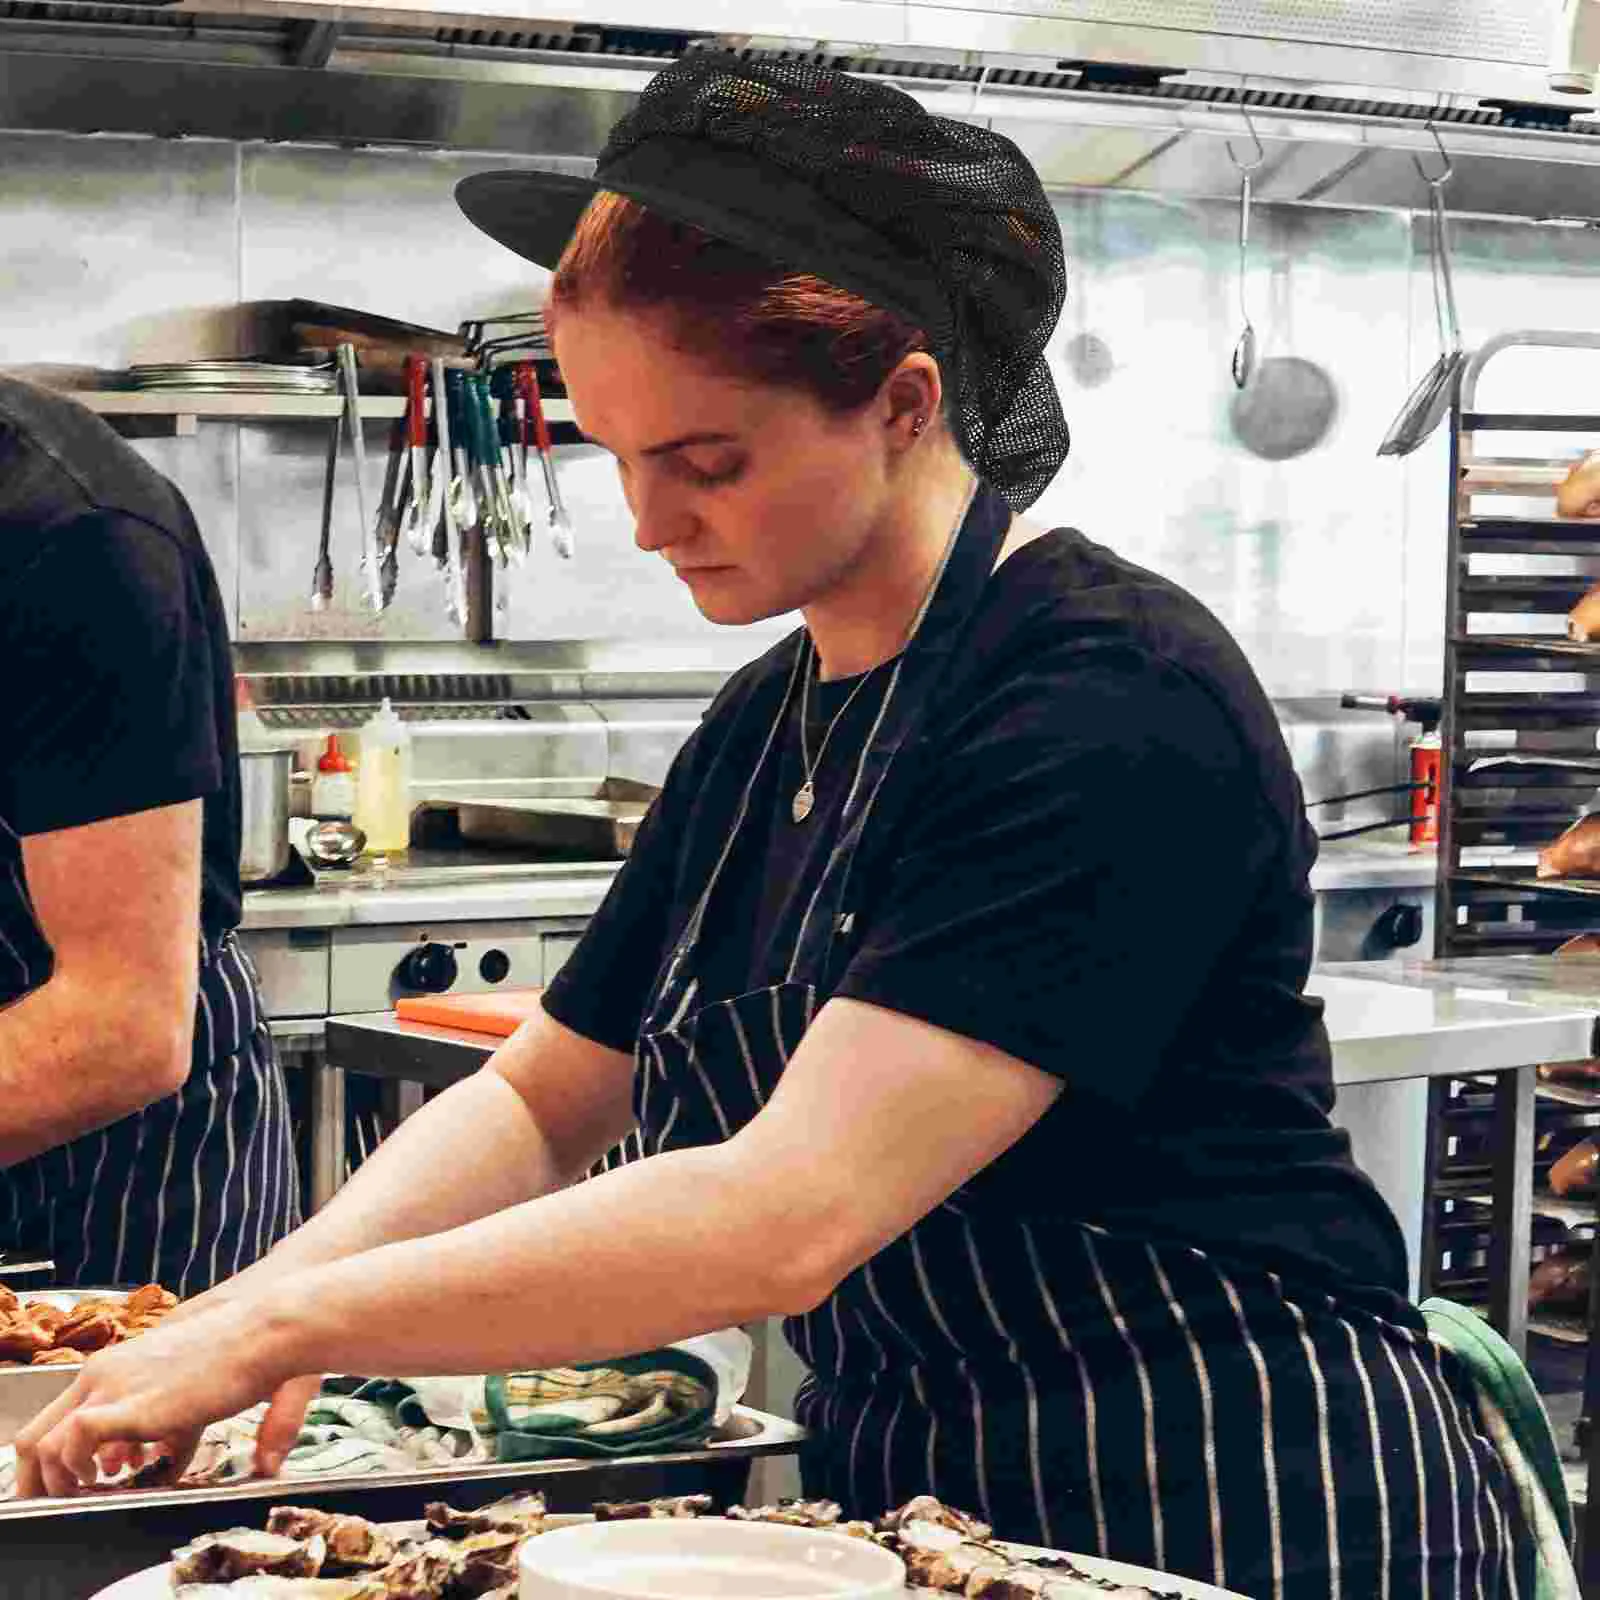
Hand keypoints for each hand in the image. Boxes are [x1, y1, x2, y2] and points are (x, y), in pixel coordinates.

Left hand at [13, 1297, 311, 1497]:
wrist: (265, 1328)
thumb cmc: (244, 1352)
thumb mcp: (195, 1393)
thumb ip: (171, 1429)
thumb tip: (158, 1465)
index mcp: (120, 1363)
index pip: (65, 1414)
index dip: (65, 1454)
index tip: (88, 1477)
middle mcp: (104, 1371)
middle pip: (38, 1432)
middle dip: (45, 1475)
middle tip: (71, 1496)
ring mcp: (111, 1386)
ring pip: (43, 1442)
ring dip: (58, 1479)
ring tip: (90, 1492)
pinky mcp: (127, 1405)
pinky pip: (72, 1442)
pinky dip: (78, 1469)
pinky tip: (108, 1479)